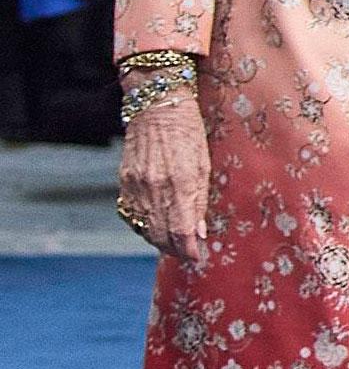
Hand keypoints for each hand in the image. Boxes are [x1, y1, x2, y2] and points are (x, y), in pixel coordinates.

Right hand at [118, 90, 212, 263]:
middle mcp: (154, 188)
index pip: (182, 230)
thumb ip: (200, 202)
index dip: (189, 250)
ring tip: (174, 246)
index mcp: (179, 183)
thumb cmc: (189, 133)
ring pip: (144, 227)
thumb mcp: (204, 165)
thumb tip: (199, 234)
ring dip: (159, 241)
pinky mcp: (124, 182)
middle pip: (161, 234)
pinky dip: (143, 226)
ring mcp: (135, 186)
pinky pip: (131, 214)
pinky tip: (154, 228)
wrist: (157, 108)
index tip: (197, 260)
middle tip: (188, 256)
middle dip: (175, 250)